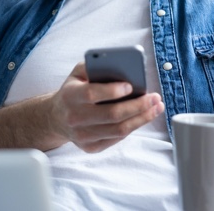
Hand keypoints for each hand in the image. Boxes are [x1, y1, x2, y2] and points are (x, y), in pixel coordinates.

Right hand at [49, 62, 164, 152]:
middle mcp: (75, 118)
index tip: (130, 85)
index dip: (112, 91)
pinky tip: (144, 116)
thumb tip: (120, 66)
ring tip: (156, 107)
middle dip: (138, 106)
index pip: (92, 94)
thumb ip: (94, 66)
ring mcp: (82, 135)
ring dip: (142, 118)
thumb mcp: (77, 74)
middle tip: (154, 97)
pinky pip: (117, 138)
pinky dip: (133, 126)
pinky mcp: (91, 147)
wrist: (56, 118)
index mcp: (70, 96)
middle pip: (112, 115)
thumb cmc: (73, 91)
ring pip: (119, 129)